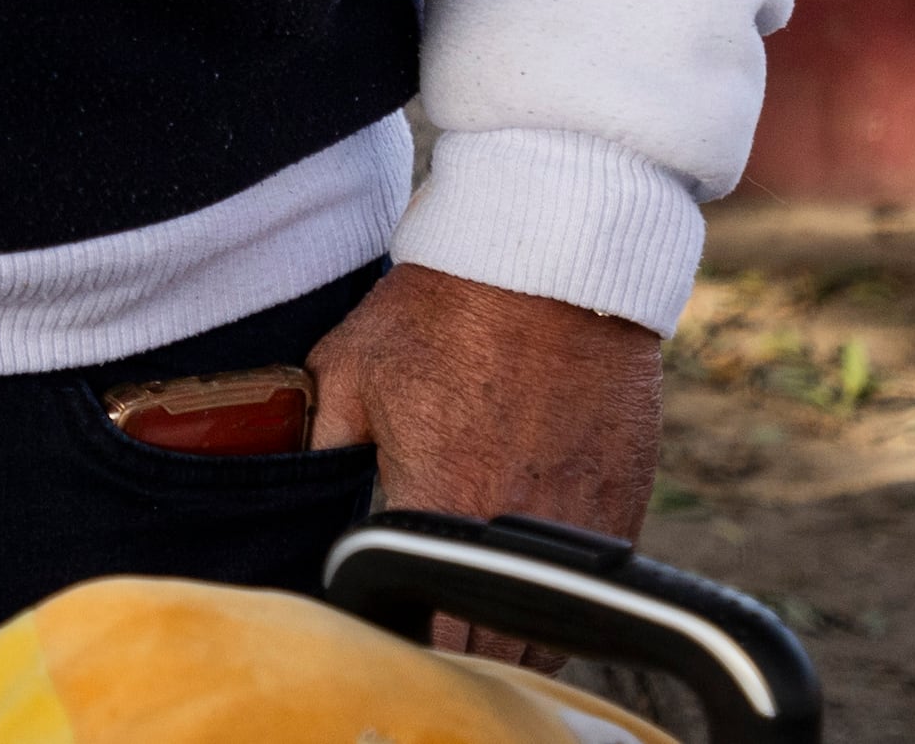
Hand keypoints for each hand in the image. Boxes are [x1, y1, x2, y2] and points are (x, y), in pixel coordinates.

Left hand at [305, 265, 663, 663]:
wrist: (548, 263)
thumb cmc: (443, 309)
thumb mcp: (349, 367)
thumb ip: (319, 441)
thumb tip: (292, 486)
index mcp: (439, 506)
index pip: (422, 628)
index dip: (403, 638)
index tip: (387, 625)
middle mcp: (512, 530)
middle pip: (491, 651)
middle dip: (456, 650)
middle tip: (430, 625)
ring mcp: (577, 524)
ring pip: (550, 637)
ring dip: (513, 640)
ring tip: (478, 619)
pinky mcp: (622, 504)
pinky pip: (592, 588)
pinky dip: (564, 603)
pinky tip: (529, 583)